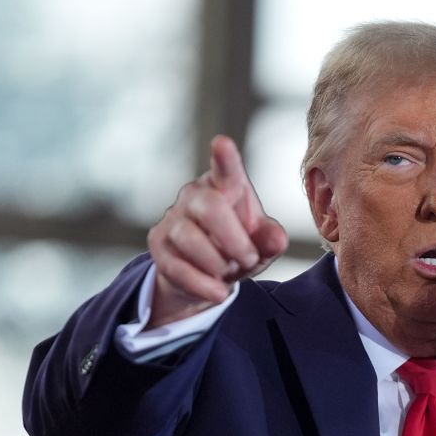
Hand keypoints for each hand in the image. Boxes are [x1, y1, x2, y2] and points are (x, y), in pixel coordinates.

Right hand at [146, 135, 288, 326]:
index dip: (225, 159)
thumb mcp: (260, 246)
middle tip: (247, 258)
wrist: (205, 278)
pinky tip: (218, 291)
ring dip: (218, 264)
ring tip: (229, 272)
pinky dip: (203, 284)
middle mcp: (194, 195)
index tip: (222, 143)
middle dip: (234, 240)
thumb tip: (277, 239)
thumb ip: (271, 240)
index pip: (226, 170)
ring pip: (191, 239)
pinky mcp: (157, 245)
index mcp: (224, 186)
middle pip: (210, 207)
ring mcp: (172, 219)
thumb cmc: (237, 249)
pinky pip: (178, 267)